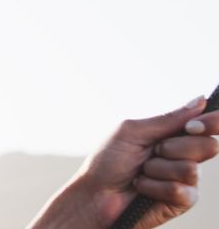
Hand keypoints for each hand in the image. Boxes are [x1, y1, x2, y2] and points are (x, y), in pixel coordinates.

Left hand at [30, 97, 218, 228]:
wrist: (94, 193)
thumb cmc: (108, 161)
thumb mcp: (133, 132)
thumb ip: (168, 119)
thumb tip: (200, 100)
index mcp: (174, 135)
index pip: (208, 126)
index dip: (210, 123)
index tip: (192, 126)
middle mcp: (185, 155)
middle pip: (207, 146)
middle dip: (173, 147)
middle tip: (151, 152)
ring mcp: (186, 179)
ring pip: (191, 169)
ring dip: (157, 169)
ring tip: (141, 172)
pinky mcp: (183, 201)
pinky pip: (180, 190)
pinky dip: (154, 187)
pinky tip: (142, 188)